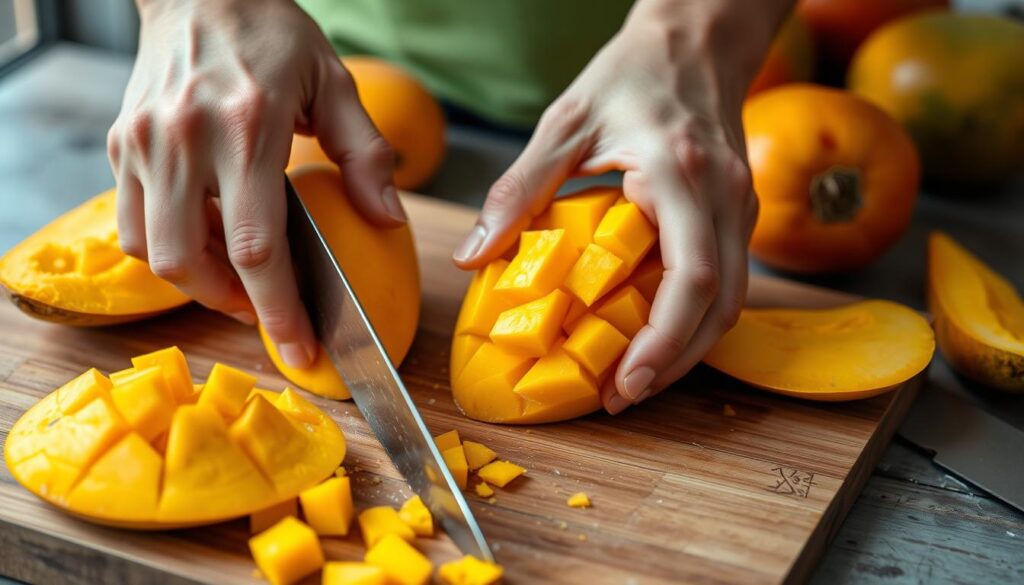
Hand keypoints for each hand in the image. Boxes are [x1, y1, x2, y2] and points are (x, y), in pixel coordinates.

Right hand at [108, 0, 404, 367]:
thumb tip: (389, 219)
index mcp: (247, 129)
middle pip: (190, 262)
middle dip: (232, 306)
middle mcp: (184, 139)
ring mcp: (143, 143)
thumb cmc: (273, 35)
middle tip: (268, 313)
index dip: (278, 311)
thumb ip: (366, 155)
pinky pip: (132, 221)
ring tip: (238, 278)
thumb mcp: (335, 83)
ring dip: (196, 282)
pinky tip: (207, 238)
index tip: (300, 348)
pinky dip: (169, 247)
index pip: (257, 247)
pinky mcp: (121, 143)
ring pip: (152, 251)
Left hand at [453, 0, 787, 412]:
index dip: (664, 343)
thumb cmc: (629, 75)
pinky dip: (693, 319)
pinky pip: (726, 281)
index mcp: (680, 174)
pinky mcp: (738, 212)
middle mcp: (724, 197)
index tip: (626, 384)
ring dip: (687, 349)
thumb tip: (471, 255)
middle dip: (674, 363)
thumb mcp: (564, 124)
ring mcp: (740, 206)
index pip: (692, 278)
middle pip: (721, 307)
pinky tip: (654, 334)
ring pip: (732, 301)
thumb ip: (518, 190)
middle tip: (621, 398)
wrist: (696, 39)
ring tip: (634, 379)